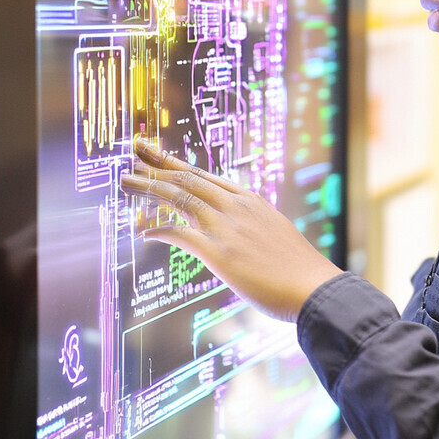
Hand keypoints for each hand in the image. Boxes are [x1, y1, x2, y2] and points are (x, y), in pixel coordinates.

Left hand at [120, 138, 342, 322]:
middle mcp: (236, 206)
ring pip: (179, 197)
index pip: (205, 175)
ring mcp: (227, 226)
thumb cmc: (297, 267)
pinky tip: (142, 231)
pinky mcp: (219, 251)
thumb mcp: (274, 233)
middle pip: (189, 178)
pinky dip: (157, 229)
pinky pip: (179, 233)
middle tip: (134, 151)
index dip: (178, 164)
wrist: (313, 286)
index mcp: (250, 200)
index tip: (158, 154)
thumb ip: (253, 224)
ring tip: (124, 180)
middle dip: (157, 164)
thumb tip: (240, 228)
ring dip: (148, 187)